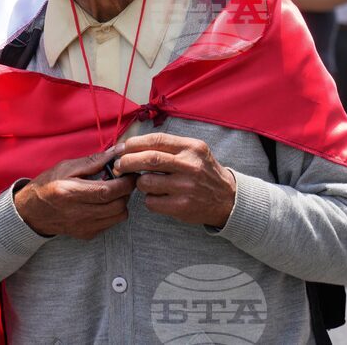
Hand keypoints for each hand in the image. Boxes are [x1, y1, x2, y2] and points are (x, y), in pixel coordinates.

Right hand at [13, 149, 136, 238]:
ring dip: (122, 201)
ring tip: (115, 190)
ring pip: (119, 216)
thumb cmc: (48, 185)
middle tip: (124, 179)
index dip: (124, 182)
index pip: (107, 191)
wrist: (31, 212)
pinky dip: (114, 211)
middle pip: (117, 205)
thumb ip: (95, 160)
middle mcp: (77, 213)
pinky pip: (111, 223)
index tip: (129, 172)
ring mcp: (83, 227)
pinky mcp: (87, 234)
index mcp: (70, 193)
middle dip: (127, 190)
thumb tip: (119, 151)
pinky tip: (105, 201)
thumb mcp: (67, 167)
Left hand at [114, 133, 236, 228]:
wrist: (227, 198)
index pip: (157, 140)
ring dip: (139, 183)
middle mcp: (190, 165)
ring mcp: (186, 187)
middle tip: (119, 165)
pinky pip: (152, 202)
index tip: (122, 148)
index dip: (134, 143)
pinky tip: (158, 197)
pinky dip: (149, 199)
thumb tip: (132, 146)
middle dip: (127, 161)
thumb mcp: (194, 151)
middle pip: (149, 159)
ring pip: (146, 182)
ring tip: (145, 183)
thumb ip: (169, 147)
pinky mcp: (182, 206)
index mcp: (191, 147)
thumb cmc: (204, 171)